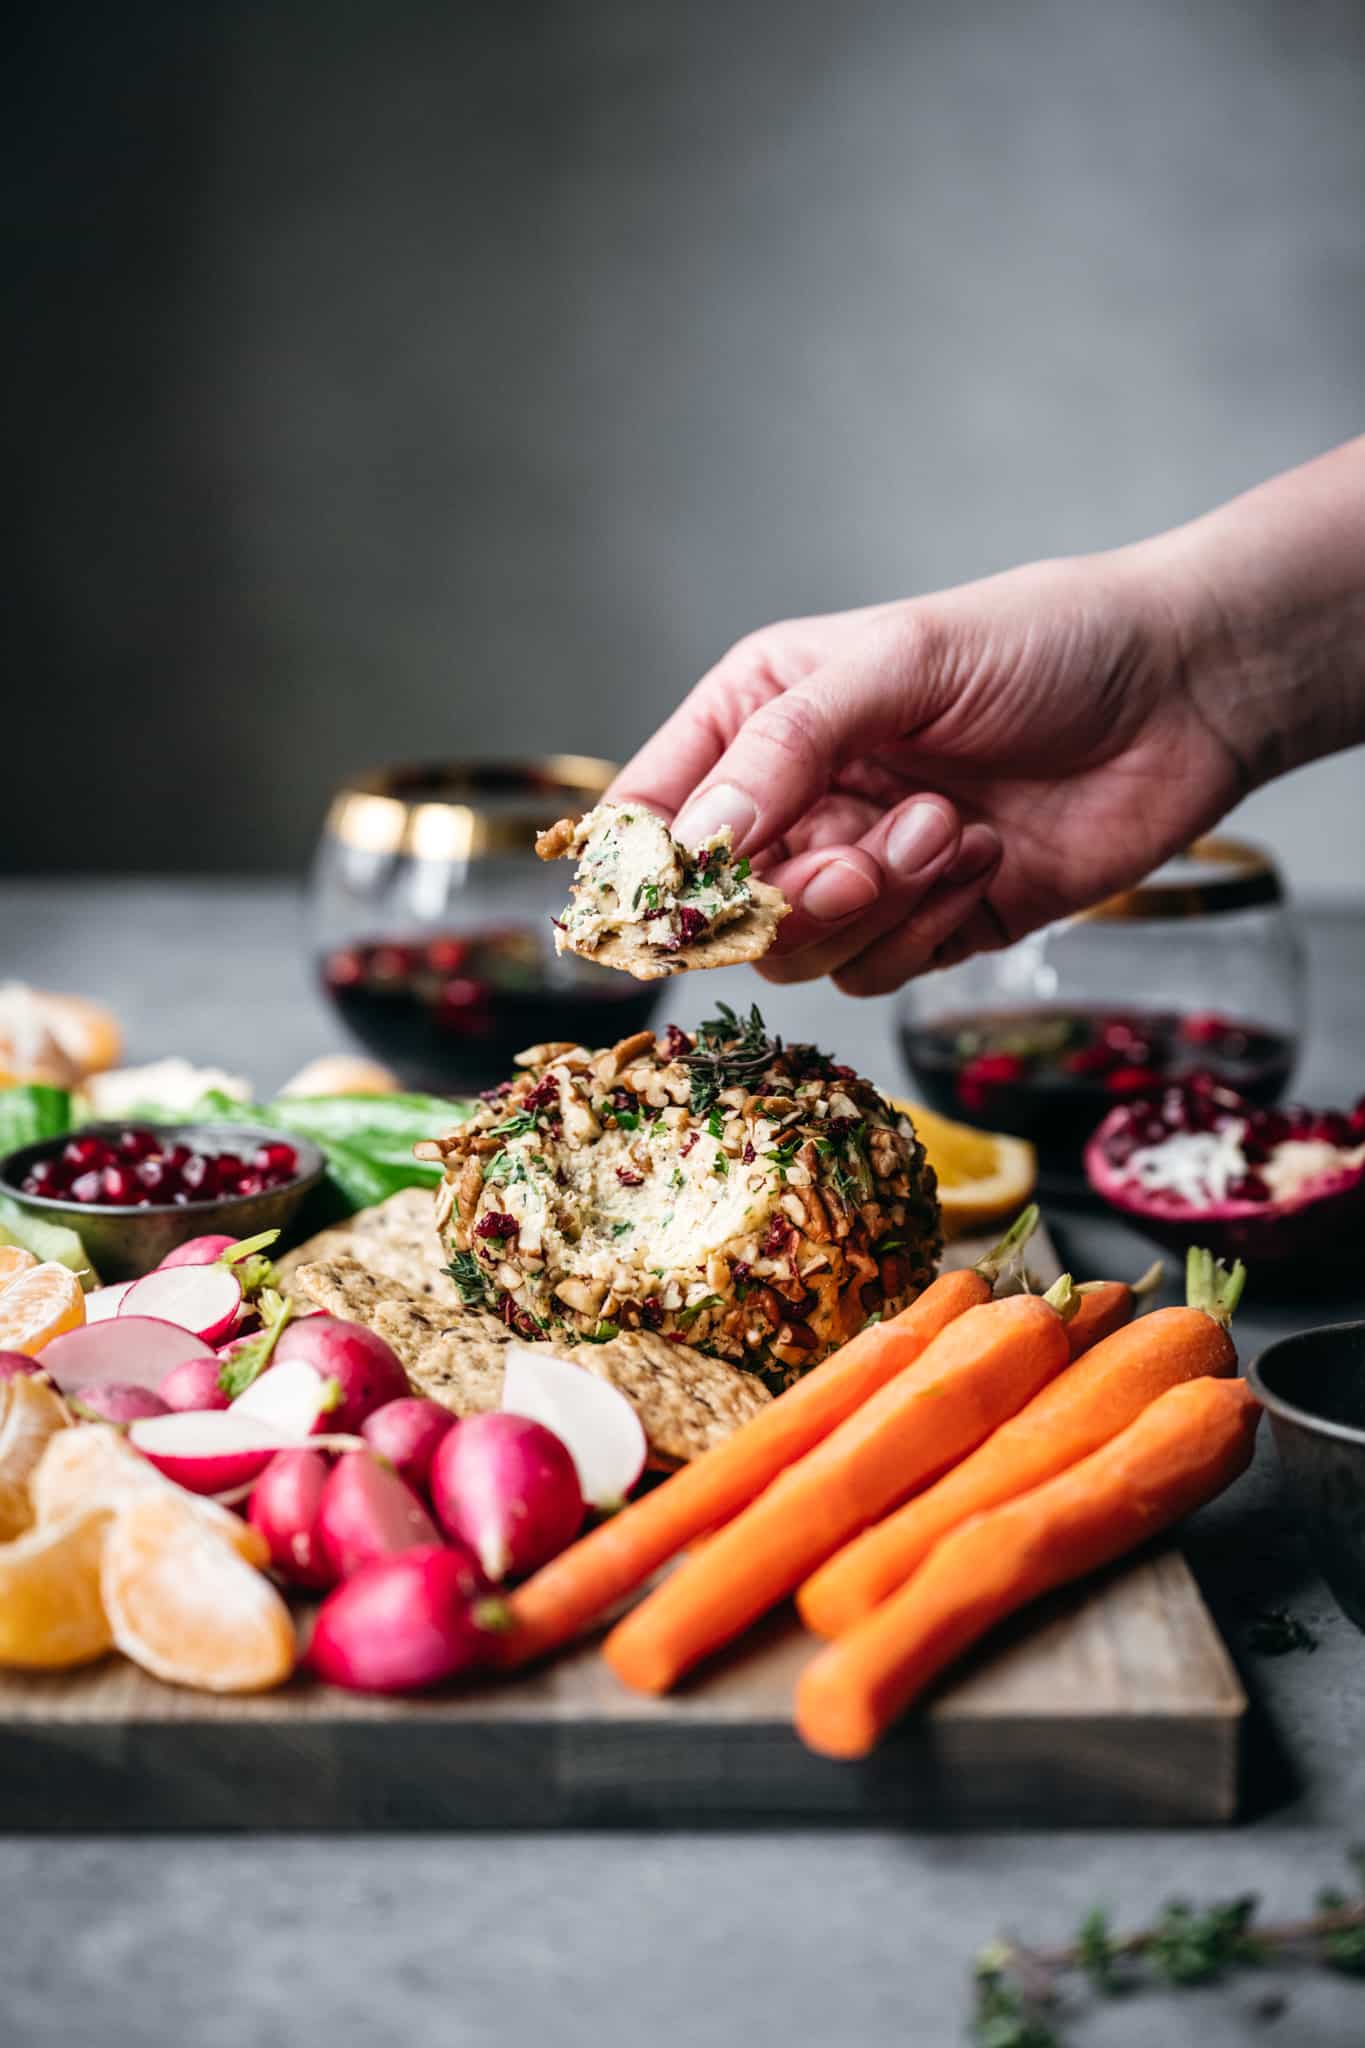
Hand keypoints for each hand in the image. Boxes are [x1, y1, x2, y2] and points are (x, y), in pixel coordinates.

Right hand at [611, 552, 1245, 993]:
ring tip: (947, 828)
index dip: (642, 869)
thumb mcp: (900, 659)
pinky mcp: (928, 925)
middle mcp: (796, 800)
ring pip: (795, 951)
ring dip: (870, 905)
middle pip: (718, 906)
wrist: (1184, 692)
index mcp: (757, 718)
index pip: (647, 812)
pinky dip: (924, 929)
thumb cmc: (1043, 641)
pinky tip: (982, 856)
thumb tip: (694, 847)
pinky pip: (874, 971)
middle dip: (785, 897)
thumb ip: (786, 747)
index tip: (669, 898)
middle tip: (858, 862)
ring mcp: (860, 868)